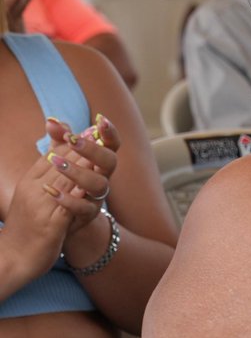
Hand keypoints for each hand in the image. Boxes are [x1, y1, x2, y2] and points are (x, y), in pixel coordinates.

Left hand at [44, 115, 119, 237]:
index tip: (100, 119)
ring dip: (78, 171)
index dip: (110, 132)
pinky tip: (50, 191)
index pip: (112, 145)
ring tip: (56, 162)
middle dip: (93, 149)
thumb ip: (59, 140)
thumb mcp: (62, 159)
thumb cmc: (66, 183)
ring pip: (98, 184)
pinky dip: (68, 199)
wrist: (62, 218)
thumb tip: (51, 121)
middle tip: (72, 139)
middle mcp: (103, 177)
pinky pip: (83, 207)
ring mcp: (97, 196)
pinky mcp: (88, 214)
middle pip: (110, 161)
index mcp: (100, 162)